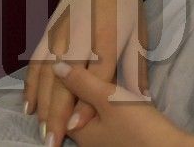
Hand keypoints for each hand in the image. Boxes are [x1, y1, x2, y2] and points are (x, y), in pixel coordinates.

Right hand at [24, 0, 145, 145]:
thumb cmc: (125, 2)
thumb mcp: (138, 35)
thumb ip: (133, 70)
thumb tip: (135, 102)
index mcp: (107, 37)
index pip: (95, 76)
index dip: (85, 102)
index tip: (76, 127)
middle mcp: (79, 36)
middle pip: (63, 80)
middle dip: (56, 115)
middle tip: (52, 142)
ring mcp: (60, 33)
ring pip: (45, 75)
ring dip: (41, 105)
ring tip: (41, 131)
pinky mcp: (49, 31)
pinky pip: (35, 62)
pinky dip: (30, 85)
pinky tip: (28, 104)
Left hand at [52, 61, 193, 146]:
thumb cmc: (138, 127)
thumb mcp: (109, 100)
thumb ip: (82, 82)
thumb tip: (55, 66)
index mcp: (80, 130)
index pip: (61, 101)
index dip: (64, 78)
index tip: (70, 55)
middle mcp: (89, 138)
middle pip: (77, 105)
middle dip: (81, 83)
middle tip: (88, 57)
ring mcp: (107, 139)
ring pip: (95, 109)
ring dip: (97, 91)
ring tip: (105, 67)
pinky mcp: (124, 136)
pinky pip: (110, 114)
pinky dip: (111, 100)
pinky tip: (121, 88)